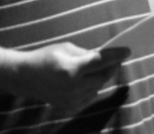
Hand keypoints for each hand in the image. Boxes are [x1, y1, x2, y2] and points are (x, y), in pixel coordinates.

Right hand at [16, 43, 130, 109]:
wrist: (26, 77)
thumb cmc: (45, 57)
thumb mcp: (66, 48)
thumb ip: (87, 53)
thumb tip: (105, 56)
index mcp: (71, 69)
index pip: (100, 62)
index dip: (115, 56)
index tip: (127, 51)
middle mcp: (73, 87)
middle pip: (102, 77)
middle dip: (110, 67)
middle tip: (115, 58)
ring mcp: (72, 99)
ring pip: (97, 87)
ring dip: (100, 76)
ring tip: (93, 67)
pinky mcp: (70, 106)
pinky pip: (89, 95)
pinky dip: (91, 86)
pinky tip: (84, 79)